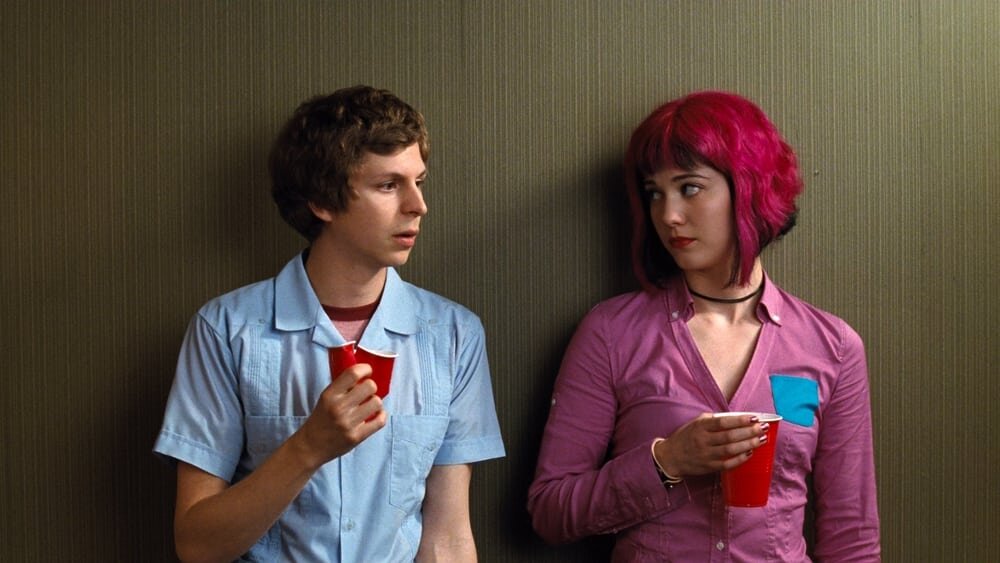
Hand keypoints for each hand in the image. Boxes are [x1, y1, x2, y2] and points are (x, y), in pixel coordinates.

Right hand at [291, 363, 386, 469]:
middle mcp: (339, 408)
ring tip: (369, 406)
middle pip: (370, 386)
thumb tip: (364, 374)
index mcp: (330, 395)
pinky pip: (380, 421)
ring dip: (376, 402)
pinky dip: (381, 416)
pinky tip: (375, 416)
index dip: (365, 369)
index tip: (367, 371)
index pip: (353, 374)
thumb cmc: (320, 419)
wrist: (310, 446)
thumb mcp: (325, 398)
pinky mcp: (356, 437)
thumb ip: (342, 387)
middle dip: (371, 387)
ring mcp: (348, 423)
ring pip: (377, 402)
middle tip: (367, 392)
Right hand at [653, 413, 769, 477]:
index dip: (740, 420)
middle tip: (763, 429)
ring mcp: (706, 455)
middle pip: (730, 436)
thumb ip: (713, 420)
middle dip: (749, 432)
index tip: (754, 417)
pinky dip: (740, 459)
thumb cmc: (685, 437)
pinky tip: (749, 454)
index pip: (723, 422)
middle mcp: (703, 440)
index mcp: (700, 426)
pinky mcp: (709, 467)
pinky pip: (727, 464)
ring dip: (748, 445)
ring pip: (731, 450)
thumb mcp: (696, 423)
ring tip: (761, 440)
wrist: (670, 457)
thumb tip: (736, 418)